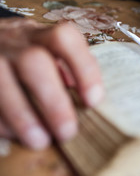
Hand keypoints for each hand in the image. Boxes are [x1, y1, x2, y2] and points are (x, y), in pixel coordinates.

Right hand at [0, 18, 103, 149]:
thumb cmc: (22, 51)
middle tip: (67, 131)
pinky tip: (16, 134)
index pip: (65, 38)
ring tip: (41, 141)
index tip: (93, 101)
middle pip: (34, 63)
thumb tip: (87, 99)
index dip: (83, 69)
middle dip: (54, 101)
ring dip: (24, 117)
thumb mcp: (44, 49)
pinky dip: (2, 121)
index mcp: (39, 34)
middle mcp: (14, 41)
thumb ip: (65, 69)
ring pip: (2, 82)